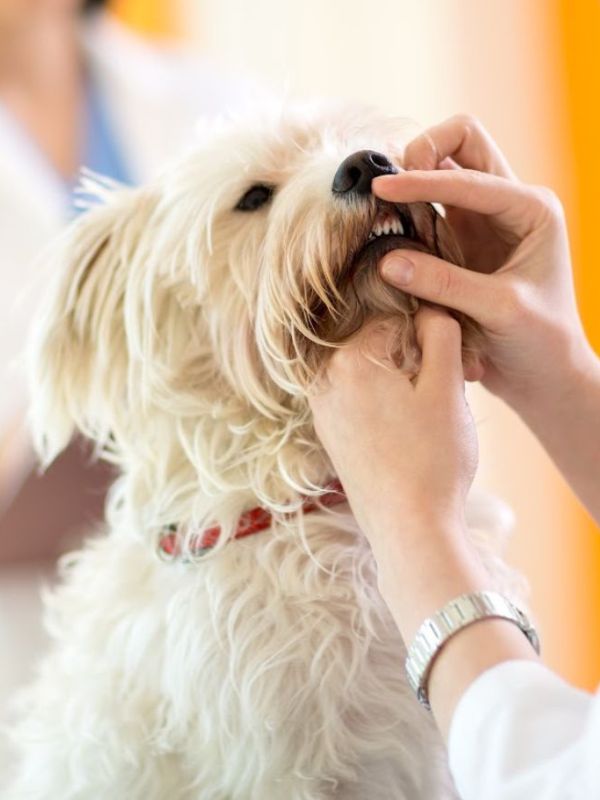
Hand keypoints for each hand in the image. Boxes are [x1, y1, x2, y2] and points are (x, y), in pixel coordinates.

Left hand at [309, 305, 537, 740]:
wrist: (409, 531)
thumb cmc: (433, 460)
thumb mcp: (448, 389)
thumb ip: (440, 336)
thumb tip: (428, 311)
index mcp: (350, 360)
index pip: (396, 322)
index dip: (429, 341)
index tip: (445, 372)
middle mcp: (325, 382)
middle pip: (378, 348)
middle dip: (411, 363)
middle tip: (438, 399)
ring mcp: (323, 412)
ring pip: (370, 377)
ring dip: (399, 387)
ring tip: (423, 422)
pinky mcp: (330, 438)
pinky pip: (359, 403)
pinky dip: (383, 409)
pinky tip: (405, 438)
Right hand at [373, 114, 594, 412]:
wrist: (544, 374)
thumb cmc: (539, 341)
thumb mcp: (498, 310)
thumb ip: (445, 283)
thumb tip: (386, 260)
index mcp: (531, 209)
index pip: (469, 176)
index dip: (423, 181)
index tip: (382, 189)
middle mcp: (508, 204)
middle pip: (461, 141)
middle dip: (424, 150)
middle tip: (391, 186)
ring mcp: (481, 220)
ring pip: (442, 167)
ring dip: (412, 177)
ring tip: (381, 204)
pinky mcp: (460, 241)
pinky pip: (427, 207)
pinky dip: (406, 208)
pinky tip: (388, 226)